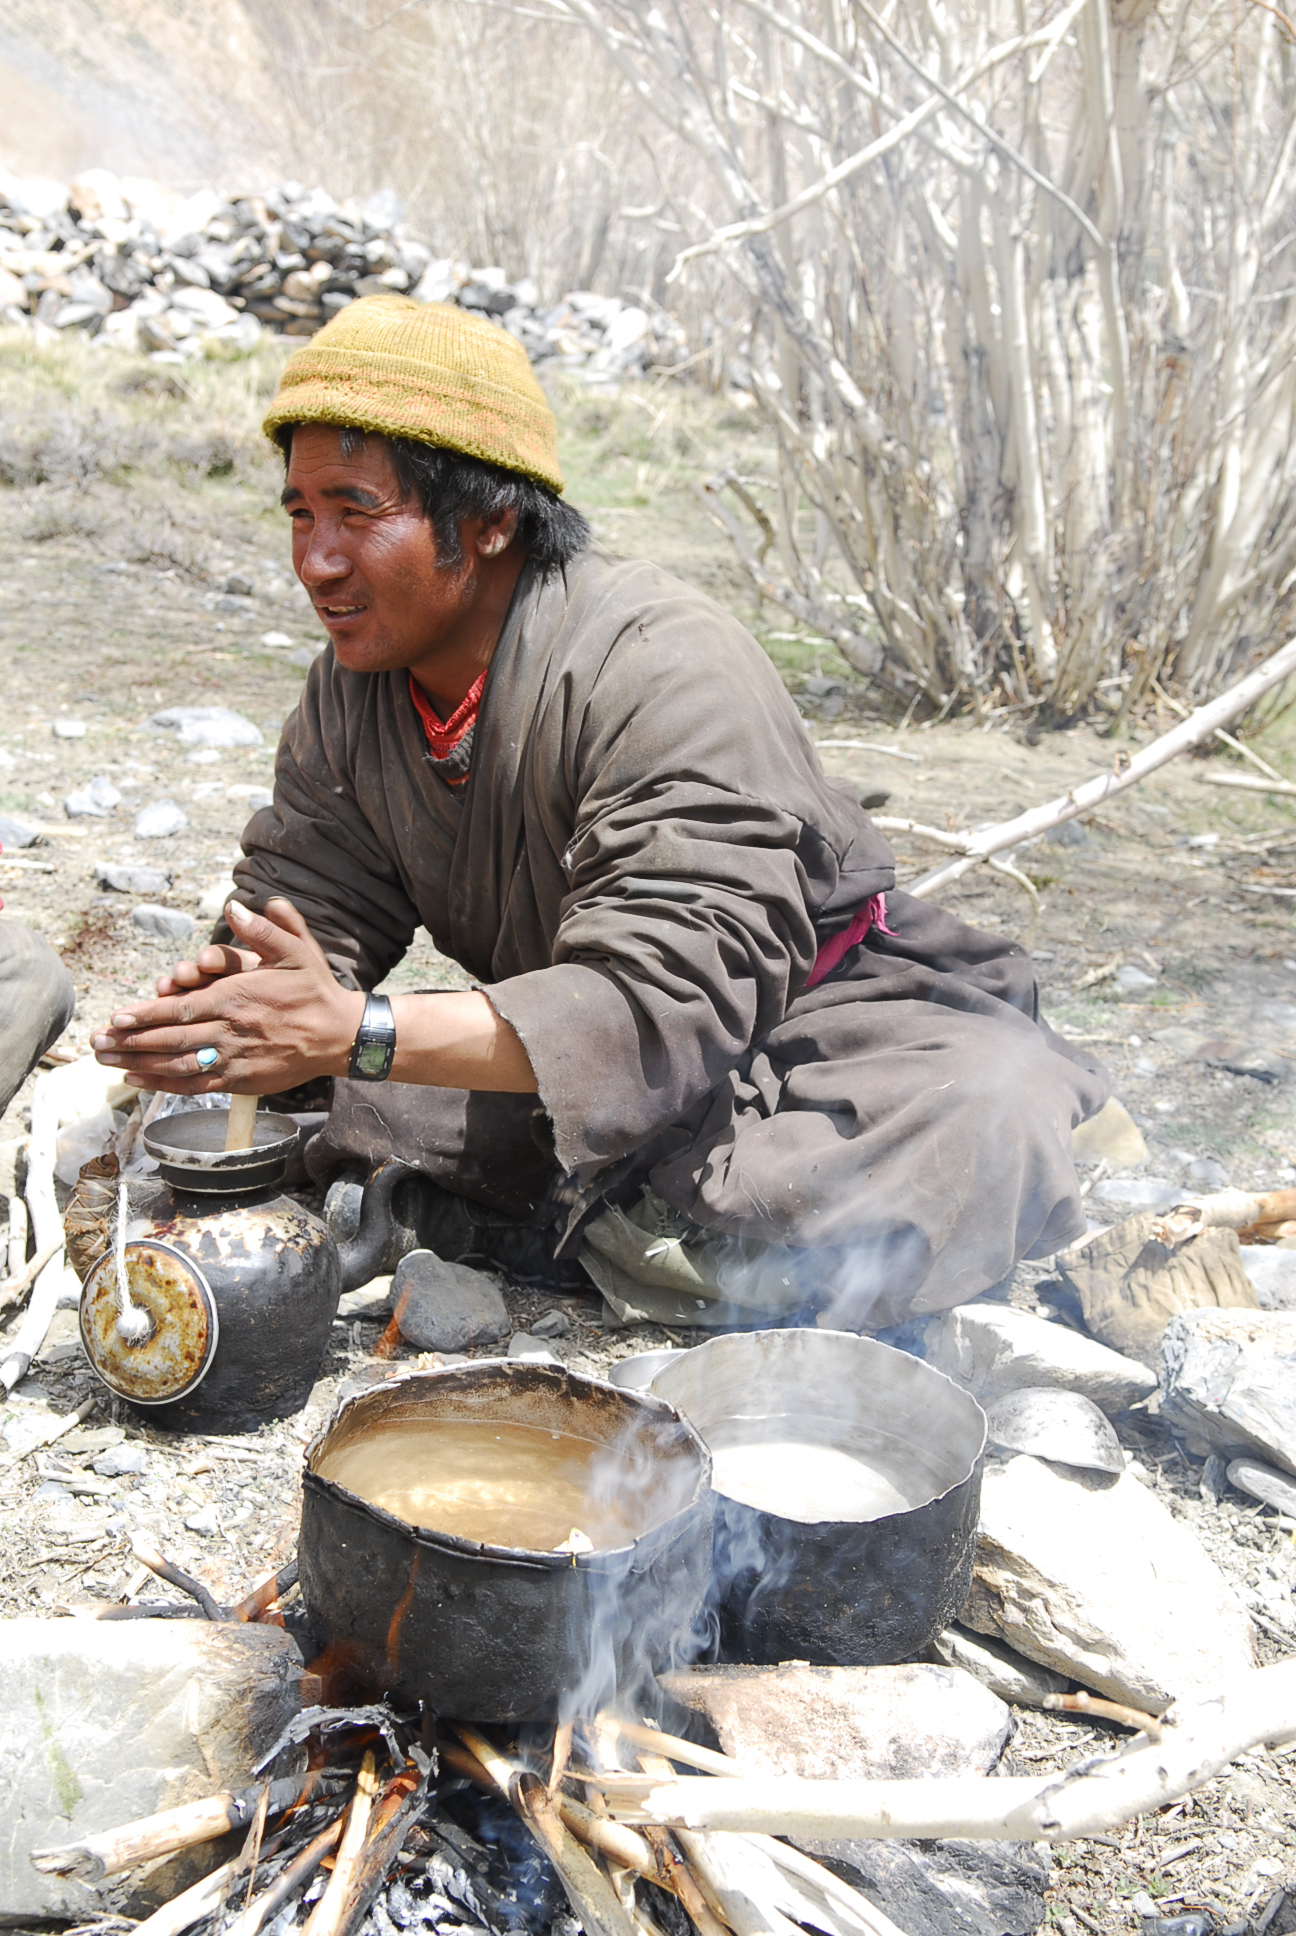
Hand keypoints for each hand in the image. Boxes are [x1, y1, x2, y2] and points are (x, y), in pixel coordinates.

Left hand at [93, 898, 363, 1095]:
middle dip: (130, 1042)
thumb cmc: (314, 988)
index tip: (118, 1017)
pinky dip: (163, 1084)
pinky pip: (196, 1084)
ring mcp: (235, 1059)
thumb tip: (236, 906)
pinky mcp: (241, 1081)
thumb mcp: (296, 949)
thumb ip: (266, 928)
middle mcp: (232, 1031)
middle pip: (171, 1039)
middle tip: (97, 1042)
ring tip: (107, 1061)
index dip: (147, 1014)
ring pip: (178, 1064)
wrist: (340, 1035)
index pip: (182, 1008)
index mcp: (239, 998)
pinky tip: (137, 1080)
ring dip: (139, 1064)